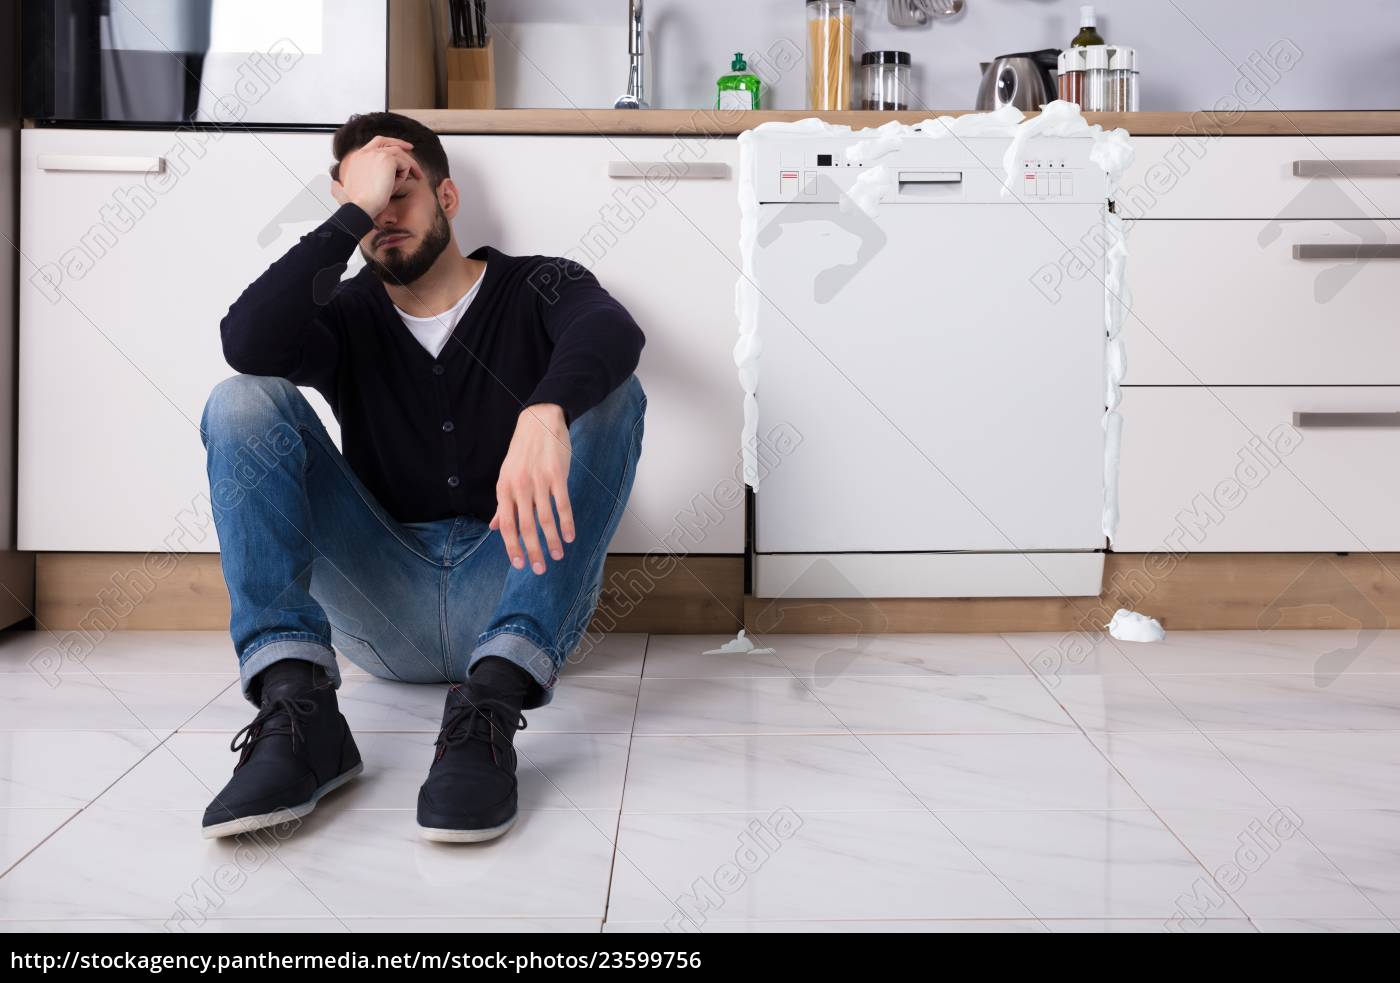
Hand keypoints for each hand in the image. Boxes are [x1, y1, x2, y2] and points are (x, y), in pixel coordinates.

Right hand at [330, 135, 423, 217]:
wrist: (362, 206)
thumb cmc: (363, 203)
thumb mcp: (365, 186)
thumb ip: (373, 174)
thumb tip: (391, 172)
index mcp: (356, 158)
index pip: (374, 144)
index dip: (388, 143)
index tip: (399, 147)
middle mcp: (365, 152)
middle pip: (386, 142)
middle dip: (400, 143)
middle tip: (411, 148)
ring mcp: (375, 154)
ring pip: (399, 154)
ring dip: (408, 166)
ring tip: (416, 176)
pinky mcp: (387, 159)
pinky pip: (404, 165)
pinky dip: (404, 177)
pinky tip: (396, 186)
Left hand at [490, 404, 574, 574]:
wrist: (539, 421)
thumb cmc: (523, 451)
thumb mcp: (507, 476)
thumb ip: (503, 504)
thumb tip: (495, 527)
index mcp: (504, 489)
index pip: (507, 525)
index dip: (512, 547)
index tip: (519, 564)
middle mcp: (519, 486)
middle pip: (526, 526)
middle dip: (533, 550)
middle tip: (539, 569)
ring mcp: (538, 481)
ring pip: (545, 518)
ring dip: (552, 541)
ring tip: (557, 556)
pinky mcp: (557, 475)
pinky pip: (562, 504)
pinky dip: (566, 523)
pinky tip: (569, 537)